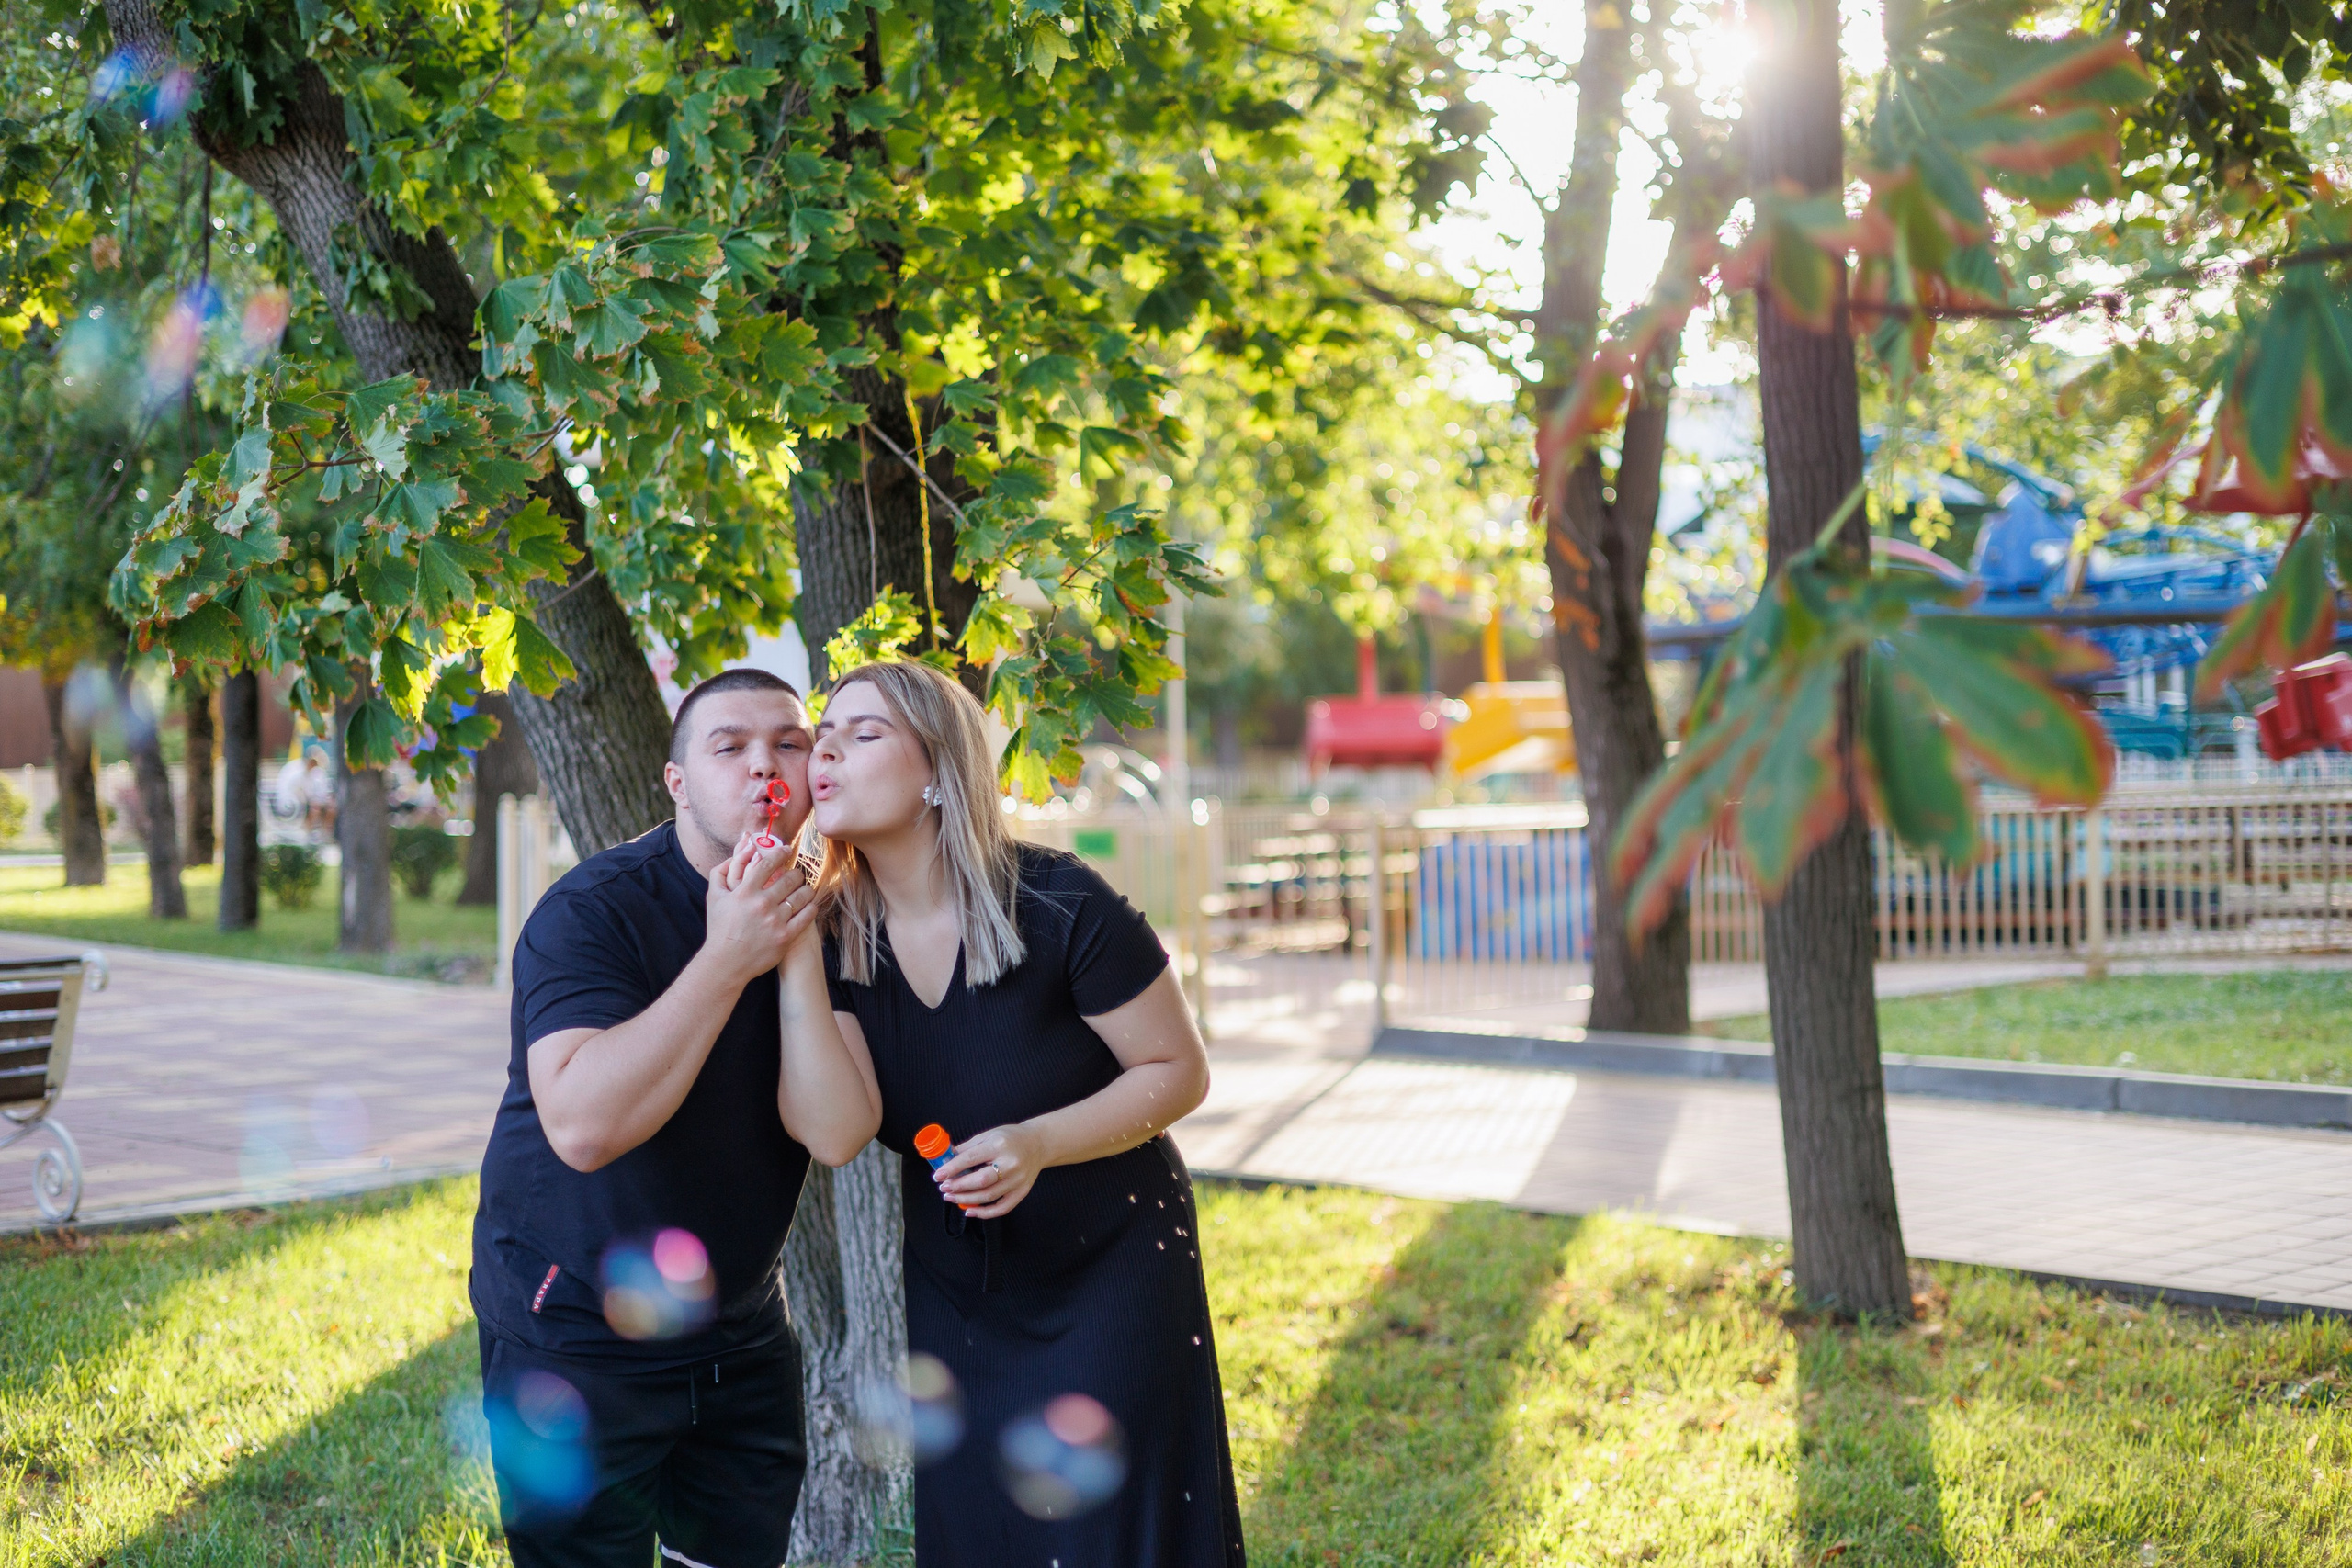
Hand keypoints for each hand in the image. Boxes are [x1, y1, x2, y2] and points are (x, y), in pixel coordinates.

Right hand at [702, 833, 816, 985]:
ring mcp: (775, 921)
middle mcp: (762, 904)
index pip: (768, 863)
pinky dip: (811, 907)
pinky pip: (807, 916)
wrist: (726, 962)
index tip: (787, 850)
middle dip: (796, 873)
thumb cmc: (719, 928)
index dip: (780, 853)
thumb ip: (721, 872)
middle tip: (797, 874)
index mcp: (745, 892)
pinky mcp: (786, 937)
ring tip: (804, 889)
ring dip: (806, 889)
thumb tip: (737, 854)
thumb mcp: (713, 897)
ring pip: (802, 895)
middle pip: (790, 878)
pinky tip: (809, 905)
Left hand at [933, 1123, 1045, 1219]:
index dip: (952, 1168)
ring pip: (988, 1196)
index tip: (937, 1175)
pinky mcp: (1022, 1192)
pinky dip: (984, 1213)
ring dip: (965, 1200)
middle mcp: (1010, 1163)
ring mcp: (1017, 1180)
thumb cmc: (1011, 1137)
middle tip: (943, 1188)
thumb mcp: (989, 1135)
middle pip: (980, 1181)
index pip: (971, 1158)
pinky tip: (969, 1211)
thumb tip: (946, 1160)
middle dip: (958, 1186)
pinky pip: (1001, 1208)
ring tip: (951, 1197)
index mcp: (999, 1145)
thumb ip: (968, 1148)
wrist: (1039, 1144)